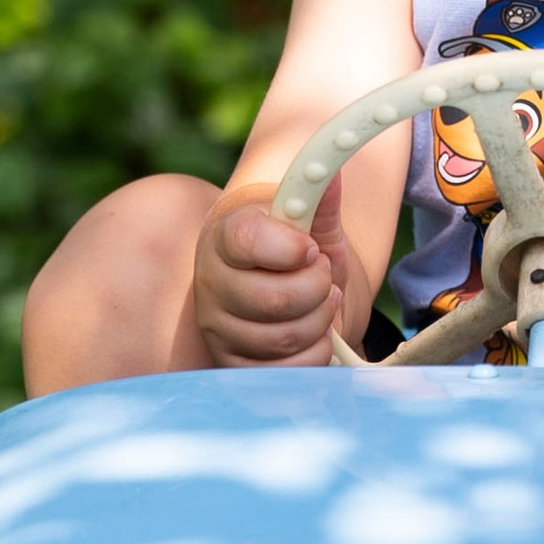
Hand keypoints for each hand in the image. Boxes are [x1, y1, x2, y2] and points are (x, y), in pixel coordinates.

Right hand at [194, 176, 351, 365]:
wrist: (287, 289)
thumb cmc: (296, 250)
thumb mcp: (312, 223)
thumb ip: (319, 198)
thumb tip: (331, 173)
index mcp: (225, 237)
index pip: (246, 240)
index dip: (289, 247)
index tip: (310, 247)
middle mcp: (212, 285)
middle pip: (274, 298)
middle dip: (317, 287)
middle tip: (322, 275)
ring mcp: (220, 329)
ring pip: (284, 336)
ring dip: (320, 318)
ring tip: (320, 301)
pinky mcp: (235, 366)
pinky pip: (287, 370)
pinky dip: (315, 351)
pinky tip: (314, 332)